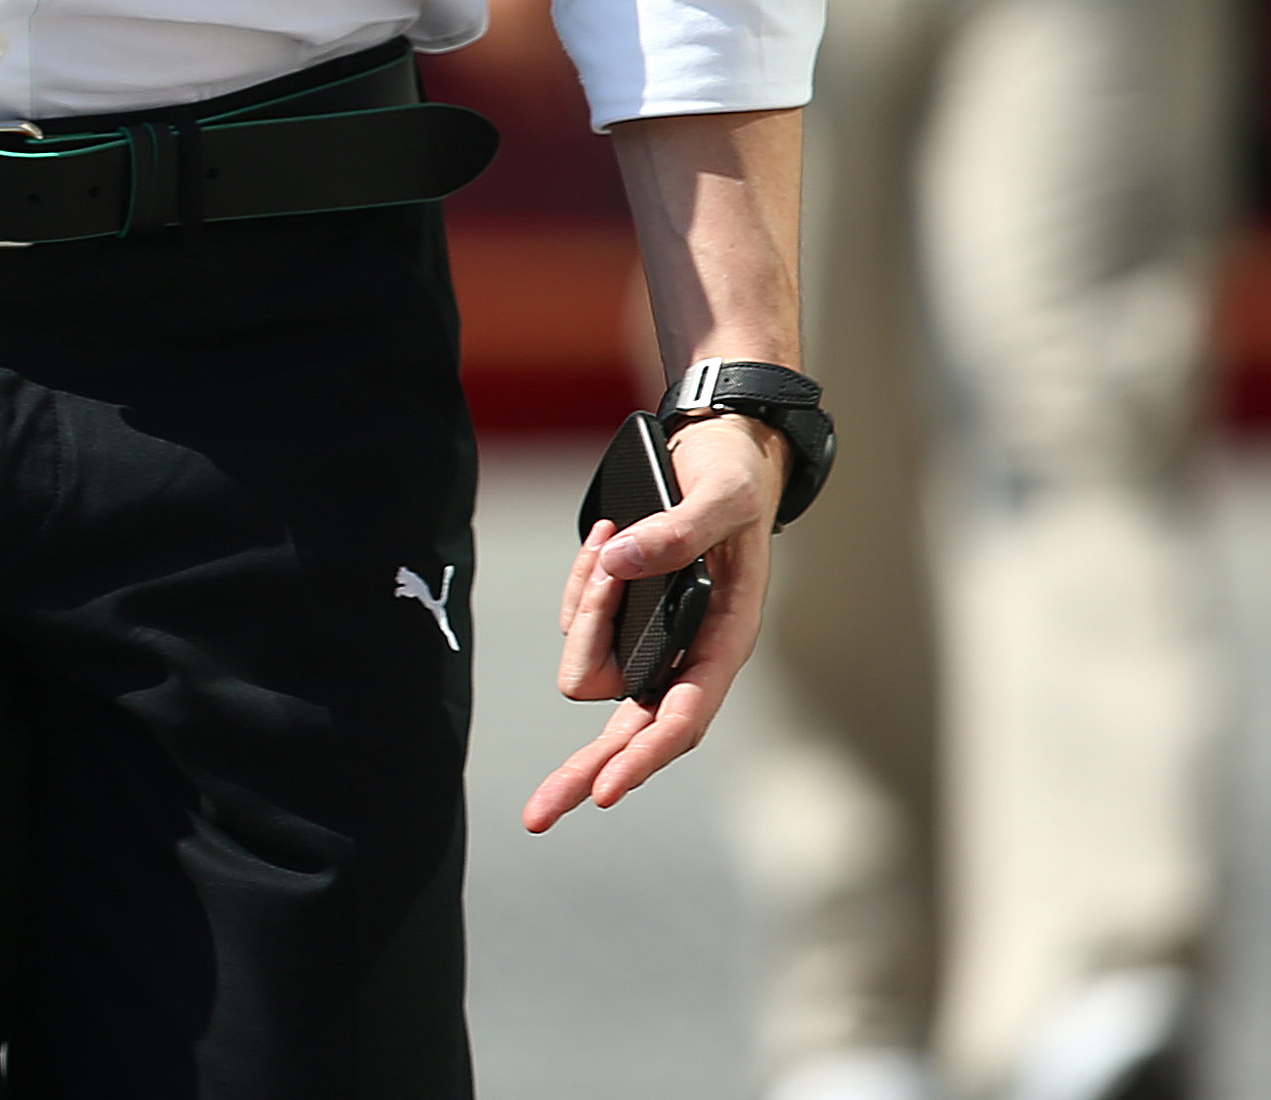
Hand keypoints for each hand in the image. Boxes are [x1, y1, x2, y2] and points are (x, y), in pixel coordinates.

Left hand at [523, 412, 783, 831]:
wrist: (722, 454)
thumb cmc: (734, 480)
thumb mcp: (719, 495)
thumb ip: (677, 531)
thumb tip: (619, 560)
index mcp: (725, 642)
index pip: (683, 717)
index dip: (644, 757)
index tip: (606, 790)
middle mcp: (689, 655)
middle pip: (629, 732)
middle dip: (585, 771)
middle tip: (536, 816)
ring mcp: (657, 640)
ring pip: (593, 665)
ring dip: (588, 611)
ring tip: (612, 536)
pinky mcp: (630, 617)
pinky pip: (581, 624)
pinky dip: (582, 589)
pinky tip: (602, 543)